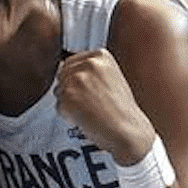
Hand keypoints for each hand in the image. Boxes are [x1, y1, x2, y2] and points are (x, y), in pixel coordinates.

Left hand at [56, 48, 154, 164]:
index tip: (90, 90)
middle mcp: (88, 64)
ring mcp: (77, 80)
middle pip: (62, 75)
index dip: (77, 80)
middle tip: (91, 103)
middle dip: (71, 91)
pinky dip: (68, 115)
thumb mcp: (110, 78)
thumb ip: (87, 70)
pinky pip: (58, 106)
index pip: (70, 62)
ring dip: (69, 103)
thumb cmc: (122, 109)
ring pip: (58, 91)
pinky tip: (86, 117)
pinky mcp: (68, 97)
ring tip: (91, 110)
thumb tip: (60, 66)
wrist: (129, 131)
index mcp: (100, 56)